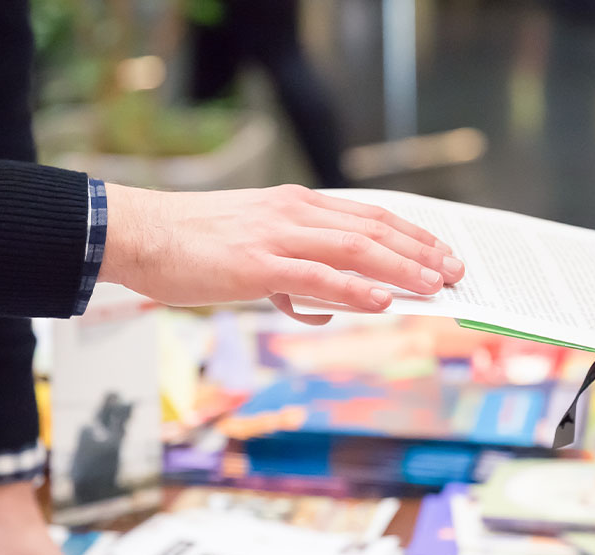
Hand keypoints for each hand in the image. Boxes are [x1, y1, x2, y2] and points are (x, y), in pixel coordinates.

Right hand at [99, 184, 464, 323]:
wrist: (139, 233)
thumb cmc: (191, 244)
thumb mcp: (251, 251)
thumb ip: (290, 276)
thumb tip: (317, 308)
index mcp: (295, 206)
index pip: (368, 215)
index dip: (410, 233)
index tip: (440, 251)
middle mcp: (294, 213)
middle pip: (374, 228)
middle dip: (421, 251)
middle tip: (455, 271)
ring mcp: (278, 236)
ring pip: (356, 248)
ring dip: (401, 268)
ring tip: (435, 286)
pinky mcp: (258, 264)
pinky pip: (317, 275)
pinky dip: (355, 288)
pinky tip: (382, 300)